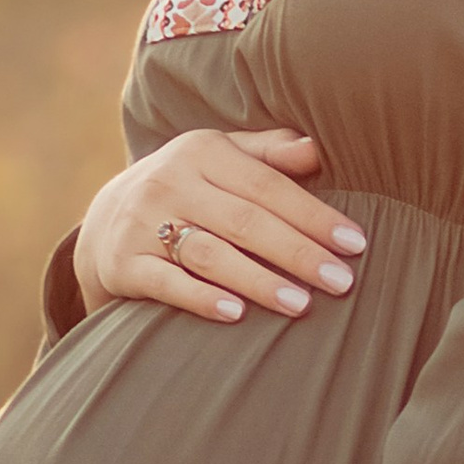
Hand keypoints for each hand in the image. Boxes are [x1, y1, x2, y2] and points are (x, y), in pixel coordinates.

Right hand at [74, 126, 366, 329]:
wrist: (109, 215)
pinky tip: (237, 315)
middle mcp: (169, 181)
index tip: (354, 244)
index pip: (268, 186)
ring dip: (258, 281)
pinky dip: (201, 298)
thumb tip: (319, 148)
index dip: (313, 215)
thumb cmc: (191, 185)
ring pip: (209, 254)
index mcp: (202, 150)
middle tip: (341, 282)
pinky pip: (167, 283)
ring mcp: (141, 222)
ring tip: (301, 305)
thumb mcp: (223, 158)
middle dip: (298, 253)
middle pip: (244, 221)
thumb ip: (270, 154)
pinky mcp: (123, 263)